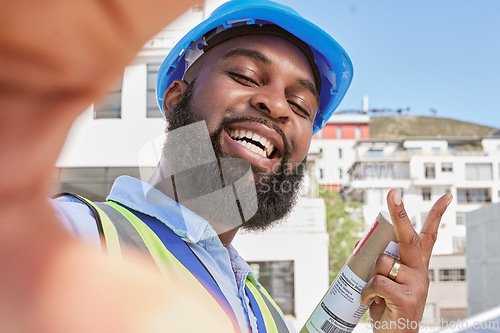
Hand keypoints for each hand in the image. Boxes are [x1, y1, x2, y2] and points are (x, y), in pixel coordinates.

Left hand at [360, 189, 451, 331]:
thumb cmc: (387, 307)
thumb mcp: (385, 282)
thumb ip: (379, 264)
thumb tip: (359, 243)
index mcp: (416, 266)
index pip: (429, 236)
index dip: (437, 215)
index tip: (446, 196)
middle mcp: (420, 271)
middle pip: (409, 237)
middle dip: (399, 214)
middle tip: (392, 193)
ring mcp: (416, 284)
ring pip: (383, 262)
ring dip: (371, 274)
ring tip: (375, 292)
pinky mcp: (407, 297)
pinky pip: (378, 282)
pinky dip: (367, 290)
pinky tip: (371, 301)